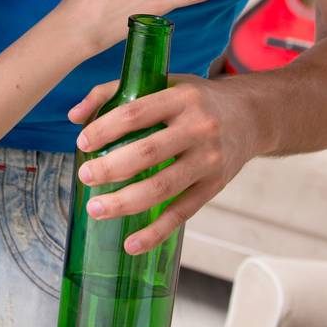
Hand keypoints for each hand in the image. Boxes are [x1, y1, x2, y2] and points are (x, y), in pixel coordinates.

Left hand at [67, 74, 262, 253]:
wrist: (252, 116)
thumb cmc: (195, 99)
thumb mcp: (162, 83)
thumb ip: (114, 93)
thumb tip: (74, 117)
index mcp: (181, 98)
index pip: (136, 113)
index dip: (106, 128)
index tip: (82, 142)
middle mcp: (198, 129)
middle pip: (148, 153)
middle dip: (111, 168)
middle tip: (85, 177)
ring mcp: (209, 160)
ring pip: (163, 188)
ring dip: (125, 203)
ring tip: (96, 210)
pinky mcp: (215, 186)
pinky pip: (182, 212)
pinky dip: (156, 232)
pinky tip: (131, 244)